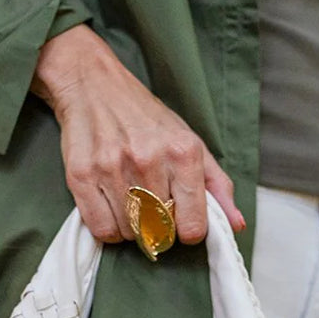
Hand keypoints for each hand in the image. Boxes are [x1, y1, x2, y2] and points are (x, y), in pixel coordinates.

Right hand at [31, 25, 244, 245]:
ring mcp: (112, 168)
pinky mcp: (82, 176)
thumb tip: (236, 225)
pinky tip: (112, 208)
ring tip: (130, 200)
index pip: (193, 225)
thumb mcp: (190, 142)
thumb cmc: (146, 118)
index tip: (180, 221)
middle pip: (160, 231)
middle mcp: (148, 159)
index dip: (188, 230)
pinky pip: (102, 229)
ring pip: (131, 232)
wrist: (94, 85)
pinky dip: (109, 228)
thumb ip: (217, 185)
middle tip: (152, 206)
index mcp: (183, 152)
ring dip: (132, 227)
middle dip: (158, 227)